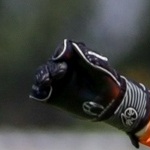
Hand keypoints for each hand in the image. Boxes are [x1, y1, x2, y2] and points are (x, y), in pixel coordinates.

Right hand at [29, 39, 149, 135]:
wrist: (111, 103)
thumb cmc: (108, 81)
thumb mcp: (101, 69)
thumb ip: (87, 58)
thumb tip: (72, 47)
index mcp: (74, 58)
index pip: (62, 51)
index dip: (61, 54)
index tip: (63, 59)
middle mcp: (63, 68)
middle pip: (51, 64)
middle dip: (53, 68)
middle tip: (61, 73)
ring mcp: (57, 82)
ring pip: (43, 75)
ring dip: (42, 76)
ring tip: (46, 81)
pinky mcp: (53, 95)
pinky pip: (41, 92)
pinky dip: (38, 90)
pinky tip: (42, 92)